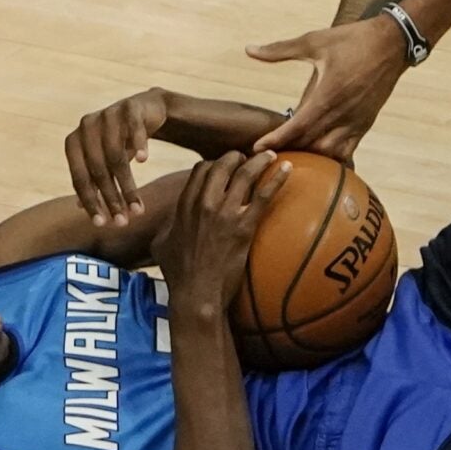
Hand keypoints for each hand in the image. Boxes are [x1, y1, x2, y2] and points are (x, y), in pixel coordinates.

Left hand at [65, 89, 170, 225]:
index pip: (80, 178)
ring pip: (115, 156)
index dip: (91, 202)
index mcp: (74, 142)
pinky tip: (143, 161)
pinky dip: (137, 144)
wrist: (145, 109)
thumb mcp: (105, 161)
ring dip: (128, 185)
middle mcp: (86, 127)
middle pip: (98, 170)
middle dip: (112, 198)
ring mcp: (107, 114)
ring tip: (139, 207)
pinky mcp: (129, 106)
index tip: (103, 224)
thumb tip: (79, 207)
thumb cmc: (121, 139)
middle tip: (125, 221)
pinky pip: (132, 128)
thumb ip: (92, 179)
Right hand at [156, 151, 289, 308]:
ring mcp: (224, 213)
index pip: (201, 170)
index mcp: (184, 204)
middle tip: (248, 158)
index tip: (225, 166)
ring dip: (260, 160)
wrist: (196, 294)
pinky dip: (277, 178)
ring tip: (271, 155)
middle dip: (236, 157)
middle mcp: (203, 203)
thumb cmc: (178, 274)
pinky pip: (264, 195)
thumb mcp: (161, 244)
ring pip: (244, 174)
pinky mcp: (244, 227)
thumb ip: (167, 226)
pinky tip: (288, 168)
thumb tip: (171, 222)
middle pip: (222, 165)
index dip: (215, 164)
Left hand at [247, 16, 406, 159]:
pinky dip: (330, 157)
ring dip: (309, 156)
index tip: (257, 147)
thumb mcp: (314, 41)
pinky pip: (347, 151)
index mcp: (328, 94)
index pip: (297, 127)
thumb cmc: (352, 40)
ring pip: (328, 153)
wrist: (392, 43)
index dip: (276, 140)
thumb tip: (249, 49)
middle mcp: (343, 114)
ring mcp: (356, 122)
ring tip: (290, 155)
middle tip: (266, 154)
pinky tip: (316, 155)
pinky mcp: (365, 125)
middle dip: (287, 151)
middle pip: (310, 144)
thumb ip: (280, 49)